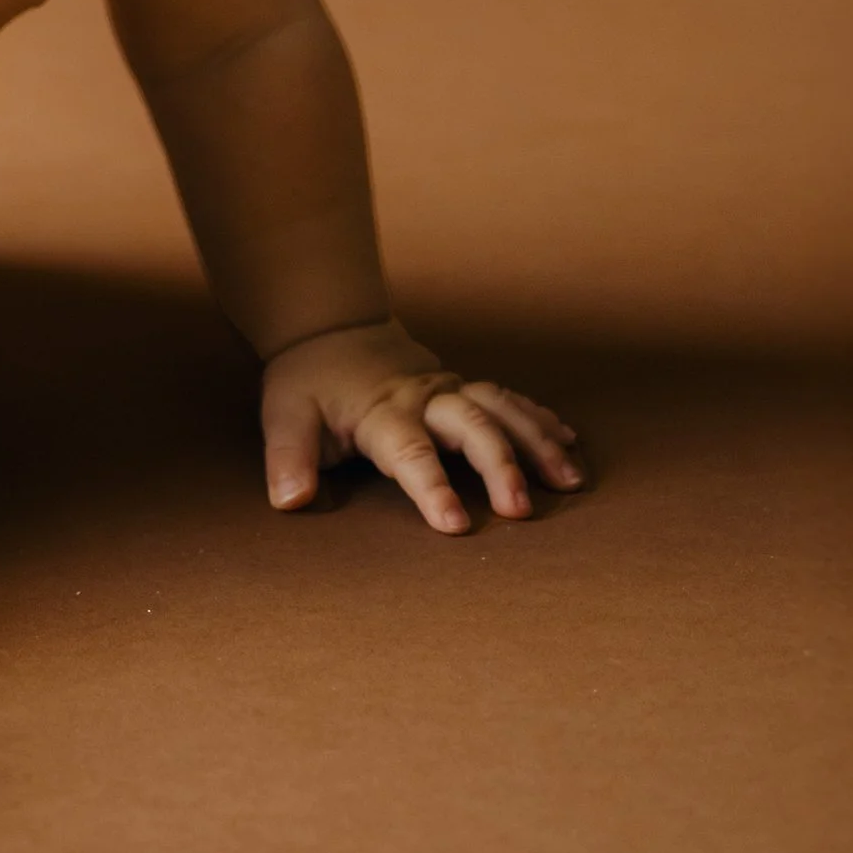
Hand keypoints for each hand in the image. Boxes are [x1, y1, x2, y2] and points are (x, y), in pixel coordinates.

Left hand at [260, 318, 581, 532]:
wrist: (330, 326)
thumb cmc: (308, 382)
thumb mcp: (284, 416)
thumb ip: (288, 458)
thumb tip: (290, 501)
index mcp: (381, 411)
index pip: (410, 451)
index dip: (432, 488)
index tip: (454, 526)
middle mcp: (424, 397)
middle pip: (471, 425)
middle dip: (499, 465)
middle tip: (520, 511)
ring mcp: (449, 388)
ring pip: (501, 408)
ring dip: (536, 441)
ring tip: (569, 481)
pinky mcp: (464, 386)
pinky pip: (509, 399)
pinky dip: (539, 420)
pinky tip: (568, 445)